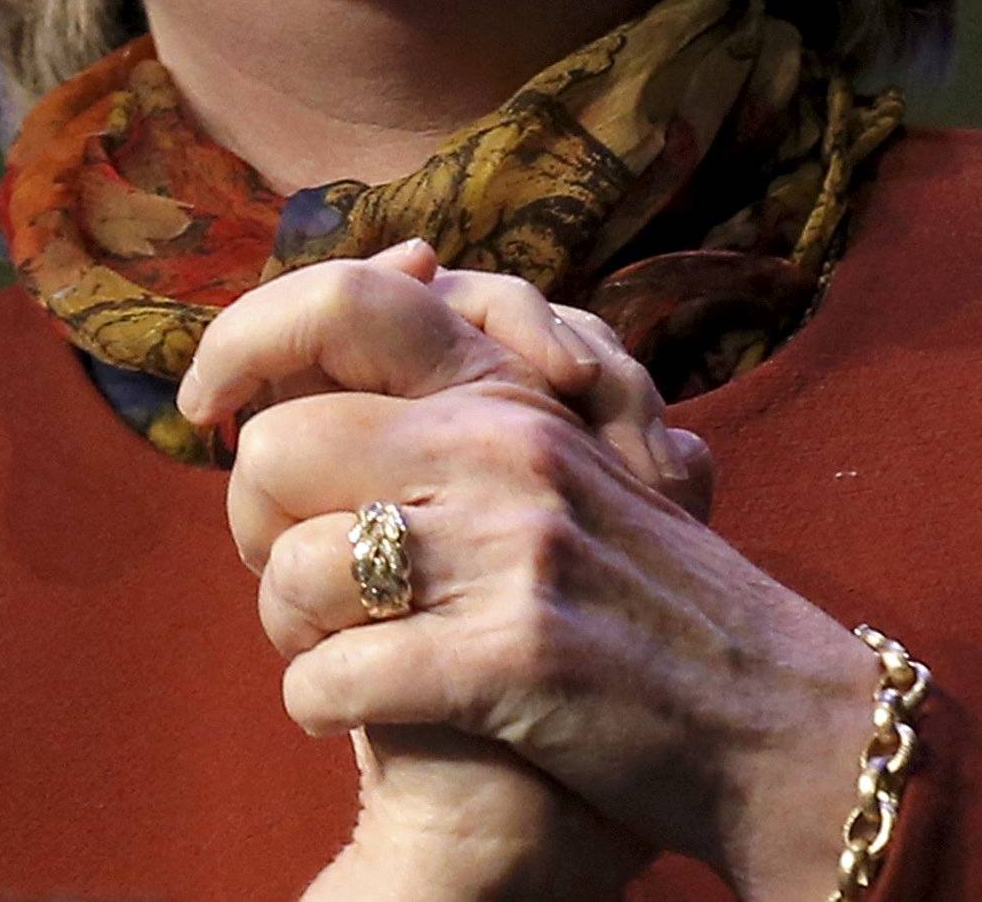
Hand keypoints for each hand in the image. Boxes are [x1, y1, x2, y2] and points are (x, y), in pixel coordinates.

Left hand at [230, 247, 697, 901]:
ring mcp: (511, 549)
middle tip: (284, 578)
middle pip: (277, 446)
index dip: (240, 339)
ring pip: (290, 571)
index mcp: (506, 391)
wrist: (780, 722)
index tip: (200, 404)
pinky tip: (350, 712)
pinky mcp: (513, 658)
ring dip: (289, 633)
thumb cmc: (646, 594)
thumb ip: (475, 383)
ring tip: (331, 654)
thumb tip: (407, 259)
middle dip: (252, 527)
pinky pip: (334, 678)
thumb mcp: (566, 458)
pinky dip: (319, 705)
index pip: (342, 301)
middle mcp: (503, 445)